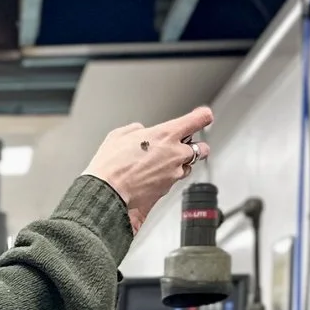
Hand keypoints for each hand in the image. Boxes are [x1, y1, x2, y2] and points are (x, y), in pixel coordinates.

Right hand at [86, 108, 214, 230]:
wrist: (106, 193)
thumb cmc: (110, 165)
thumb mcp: (118, 136)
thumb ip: (136, 130)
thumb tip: (140, 131)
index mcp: (166, 135)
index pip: (198, 120)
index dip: (202, 116)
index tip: (203, 116)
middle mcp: (175, 155)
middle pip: (202, 148)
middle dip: (195, 147)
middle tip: (183, 146)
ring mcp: (173, 175)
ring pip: (187, 167)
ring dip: (178, 165)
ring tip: (159, 165)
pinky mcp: (167, 191)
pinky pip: (172, 182)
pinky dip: (165, 179)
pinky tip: (148, 178)